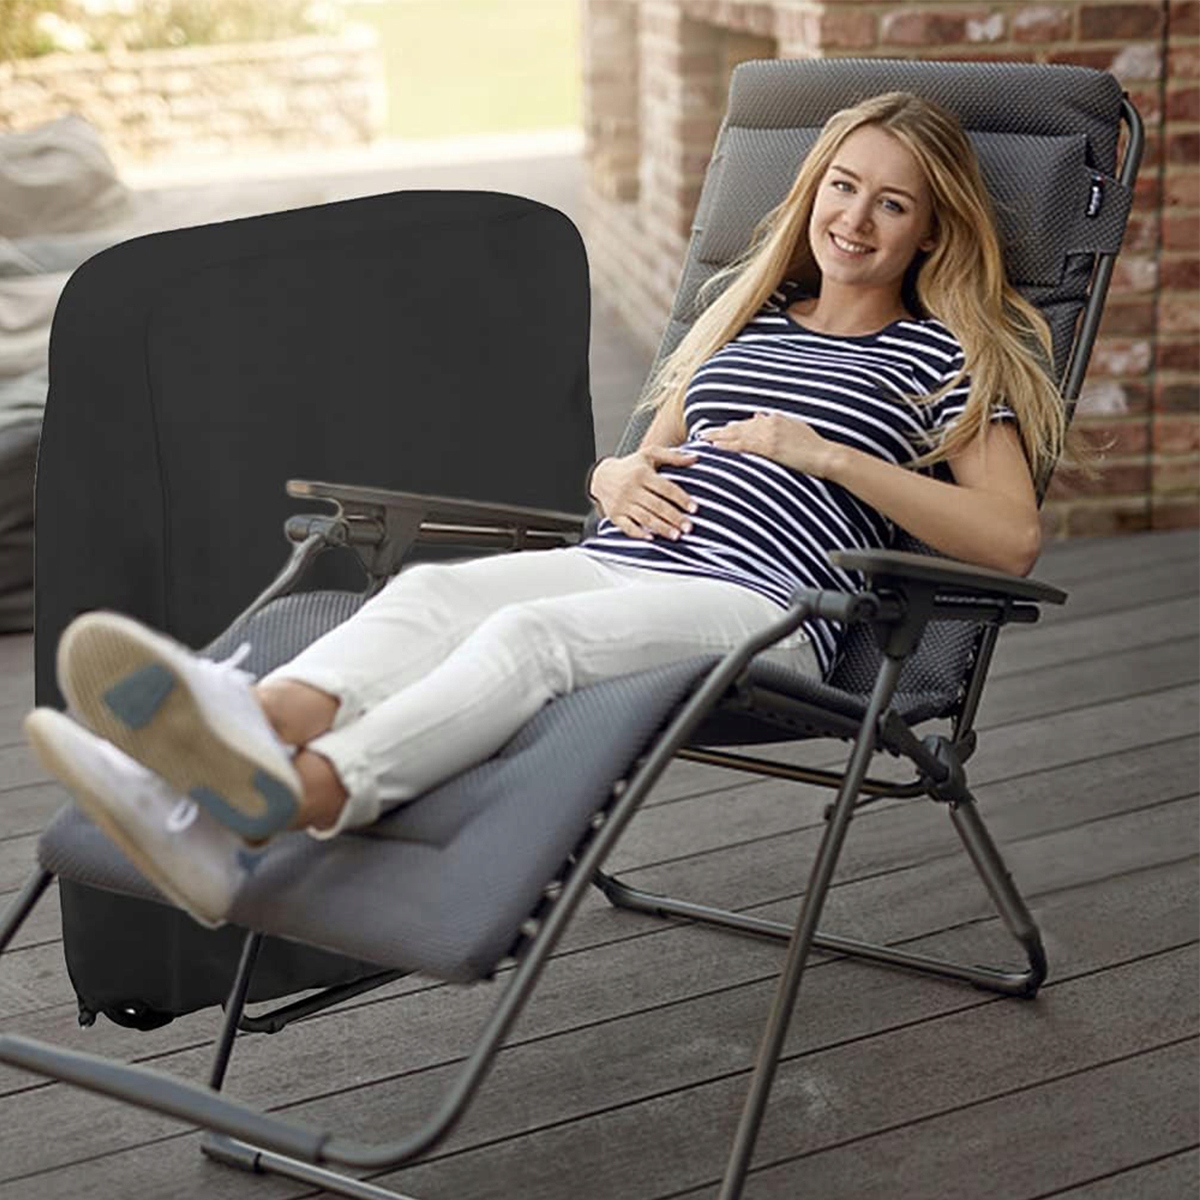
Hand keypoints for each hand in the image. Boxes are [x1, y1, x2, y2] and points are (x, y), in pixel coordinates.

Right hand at [590, 447, 698, 540]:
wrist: (602, 476)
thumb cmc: (630, 467)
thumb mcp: (650, 454)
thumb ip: (673, 456)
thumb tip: (695, 459)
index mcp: (643, 474)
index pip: (666, 488)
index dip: (681, 499)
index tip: (694, 508)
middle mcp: (632, 489)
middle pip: (657, 505)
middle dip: (675, 518)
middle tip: (689, 527)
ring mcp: (623, 504)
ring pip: (645, 518)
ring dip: (662, 528)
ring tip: (676, 536)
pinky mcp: (615, 515)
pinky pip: (627, 527)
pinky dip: (639, 533)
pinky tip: (651, 538)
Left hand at [699, 411, 837, 476]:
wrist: (824, 455)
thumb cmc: (813, 445)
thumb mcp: (794, 427)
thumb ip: (775, 421)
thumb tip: (757, 416)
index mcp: (774, 418)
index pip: (747, 423)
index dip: (731, 428)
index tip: (719, 430)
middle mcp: (768, 423)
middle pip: (738, 427)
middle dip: (719, 431)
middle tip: (702, 433)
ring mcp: (768, 435)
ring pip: (737, 435)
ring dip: (718, 437)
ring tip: (703, 440)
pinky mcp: (769, 448)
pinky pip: (743, 446)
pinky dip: (728, 446)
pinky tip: (717, 448)